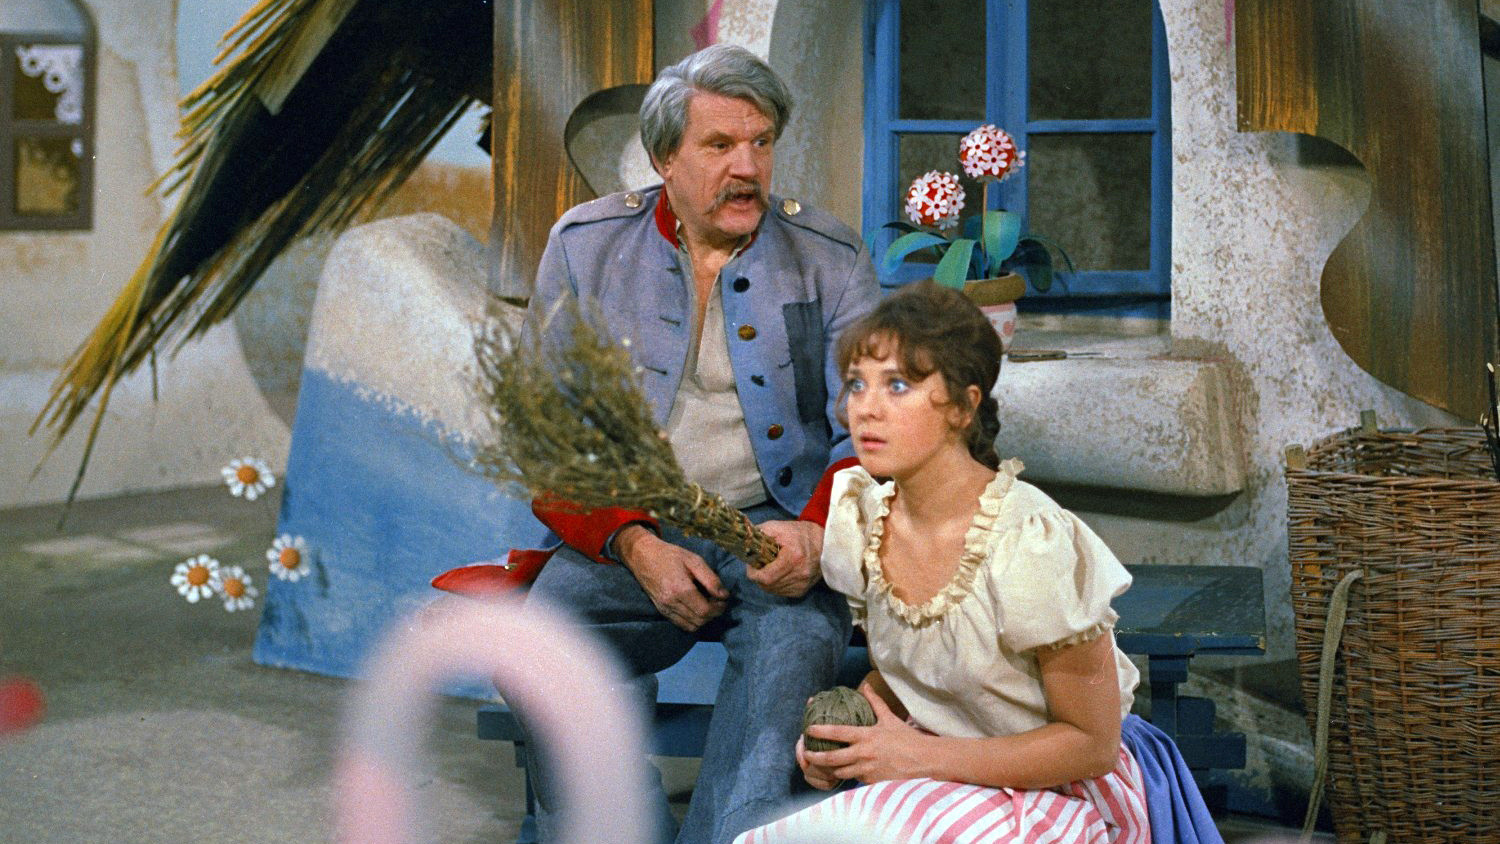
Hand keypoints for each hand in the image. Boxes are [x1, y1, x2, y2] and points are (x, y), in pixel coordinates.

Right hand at [614, 526, 727, 631]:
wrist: (643, 556)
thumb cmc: (671, 555)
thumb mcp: (694, 560)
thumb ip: (711, 579)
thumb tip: (724, 595)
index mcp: (680, 589)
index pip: (705, 611)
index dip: (719, 608)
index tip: (724, 598)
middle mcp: (671, 603)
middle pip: (700, 620)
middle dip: (714, 613)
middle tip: (717, 600)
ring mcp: (665, 609)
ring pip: (692, 626)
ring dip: (704, 619)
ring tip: (707, 603)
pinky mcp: (661, 611)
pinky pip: (681, 625)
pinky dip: (693, 621)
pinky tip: (696, 608)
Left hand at [747, 519, 822, 597]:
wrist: (823, 542)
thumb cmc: (798, 533)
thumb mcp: (777, 527)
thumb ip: (759, 533)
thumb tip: (744, 542)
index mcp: (793, 557)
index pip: (766, 577)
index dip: (754, 574)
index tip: (751, 565)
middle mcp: (800, 574)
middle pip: (768, 585)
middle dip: (758, 577)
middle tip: (758, 566)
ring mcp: (802, 584)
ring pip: (773, 591)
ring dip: (766, 582)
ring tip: (769, 568)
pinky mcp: (803, 590)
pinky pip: (782, 593)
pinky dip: (775, 586)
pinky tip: (778, 574)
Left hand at [801, 684, 929, 784]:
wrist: (923, 760)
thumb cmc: (906, 738)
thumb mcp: (889, 718)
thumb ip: (875, 702)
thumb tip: (865, 685)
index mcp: (866, 736)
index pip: (838, 732)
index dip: (821, 731)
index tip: (809, 730)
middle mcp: (864, 753)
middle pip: (832, 758)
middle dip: (816, 758)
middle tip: (806, 755)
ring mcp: (867, 769)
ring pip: (840, 772)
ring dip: (830, 769)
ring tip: (821, 766)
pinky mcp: (872, 782)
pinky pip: (854, 780)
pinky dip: (847, 776)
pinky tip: (842, 773)